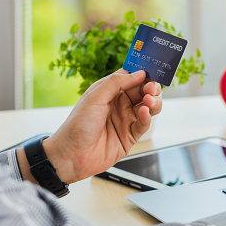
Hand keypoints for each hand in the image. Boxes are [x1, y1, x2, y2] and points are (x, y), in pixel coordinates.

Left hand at [19, 69, 161, 184]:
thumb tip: (139, 73)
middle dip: (151, 88)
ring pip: (148, 107)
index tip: (151, 71)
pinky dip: (147, 117)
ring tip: (149, 101)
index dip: (142, 73)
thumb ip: (117, 82)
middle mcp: (119, 104)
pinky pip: (144, 124)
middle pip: (143, 91)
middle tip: (152, 89)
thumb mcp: (95, 97)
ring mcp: (126, 120)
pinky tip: (144, 113)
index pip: (131, 77)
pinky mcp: (130, 136)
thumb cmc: (77, 125)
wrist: (72, 155)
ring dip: (153, 102)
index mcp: (109, 91)